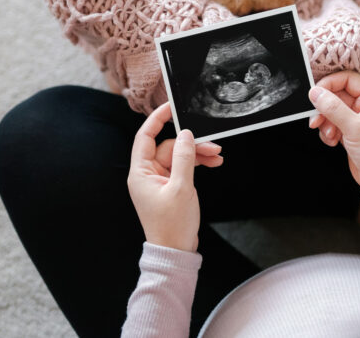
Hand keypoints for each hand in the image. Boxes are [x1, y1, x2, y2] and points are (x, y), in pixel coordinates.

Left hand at [127, 103, 223, 251]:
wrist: (176, 252)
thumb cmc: (172, 225)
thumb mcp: (181, 188)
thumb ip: (184, 158)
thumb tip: (185, 134)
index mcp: (141, 173)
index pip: (145, 136)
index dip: (157, 119)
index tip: (171, 106)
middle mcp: (148, 175)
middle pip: (169, 147)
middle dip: (191, 144)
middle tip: (213, 144)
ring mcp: (160, 181)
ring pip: (180, 156)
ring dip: (198, 154)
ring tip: (218, 156)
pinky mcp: (171, 187)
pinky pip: (184, 168)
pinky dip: (197, 164)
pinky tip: (213, 163)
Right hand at [307, 71, 359, 189]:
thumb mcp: (355, 128)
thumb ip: (334, 108)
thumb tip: (316, 93)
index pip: (348, 80)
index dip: (330, 84)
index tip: (315, 94)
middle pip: (338, 96)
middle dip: (325, 108)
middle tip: (316, 119)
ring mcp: (359, 121)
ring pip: (333, 112)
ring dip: (326, 122)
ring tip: (328, 134)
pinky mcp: (352, 134)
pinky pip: (334, 125)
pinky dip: (329, 132)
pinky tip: (332, 142)